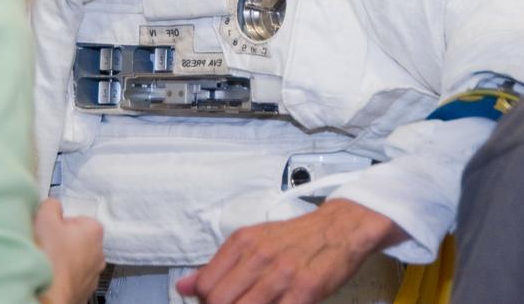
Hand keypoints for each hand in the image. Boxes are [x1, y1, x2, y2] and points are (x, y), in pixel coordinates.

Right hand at [35, 198, 104, 303]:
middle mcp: (99, 252)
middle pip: (78, 239)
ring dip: (64, 261)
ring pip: (76, 260)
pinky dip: (64, 277)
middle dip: (63, 242)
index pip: (77, 219)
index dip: (60, 224)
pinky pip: (73, 278)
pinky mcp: (85, 291)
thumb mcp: (45, 217)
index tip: (50, 231)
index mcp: (94, 230)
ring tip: (49, 264)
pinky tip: (53, 277)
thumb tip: (53, 206)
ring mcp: (93, 274)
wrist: (48, 294)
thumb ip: (52, 205)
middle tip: (48, 246)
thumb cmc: (49, 257)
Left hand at [175, 199, 406, 303]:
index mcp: (242, 242)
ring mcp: (281, 275)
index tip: (216, 303)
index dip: (207, 302)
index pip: (206, 285)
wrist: (340, 228)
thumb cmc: (296, 237)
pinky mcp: (304, 291)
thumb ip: (218, 265)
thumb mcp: (254, 241)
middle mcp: (259, 256)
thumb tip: (183, 287)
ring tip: (256, 303)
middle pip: (218, 301)